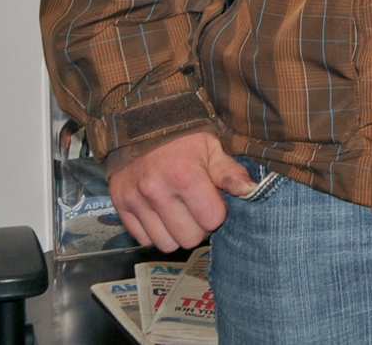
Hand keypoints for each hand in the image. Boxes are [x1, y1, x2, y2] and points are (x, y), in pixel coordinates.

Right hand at [104, 130, 253, 251]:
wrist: (139, 126)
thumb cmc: (181, 138)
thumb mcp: (210, 147)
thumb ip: (229, 172)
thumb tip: (250, 191)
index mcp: (183, 175)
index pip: (211, 220)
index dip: (218, 212)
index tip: (214, 200)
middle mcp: (156, 191)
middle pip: (189, 238)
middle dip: (199, 227)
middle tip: (197, 208)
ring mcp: (135, 201)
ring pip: (166, 244)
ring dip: (177, 233)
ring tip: (180, 212)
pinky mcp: (120, 207)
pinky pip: (144, 240)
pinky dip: (156, 232)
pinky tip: (162, 213)